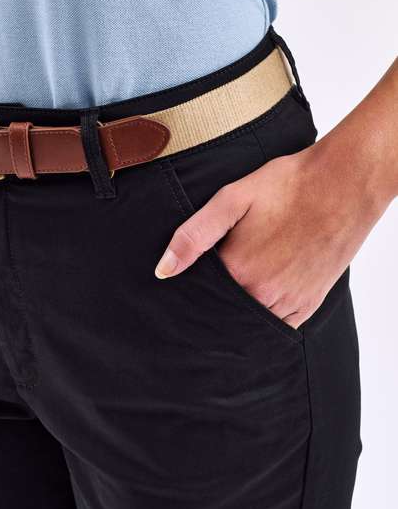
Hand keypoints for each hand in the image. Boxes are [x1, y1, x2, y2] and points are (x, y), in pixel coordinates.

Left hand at [155, 143, 387, 328]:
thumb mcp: (231, 199)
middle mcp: (263, 295)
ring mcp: (290, 302)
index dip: (191, 292)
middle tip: (214, 287)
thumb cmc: (288, 185)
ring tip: (237, 290)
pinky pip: (279, 326)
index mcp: (239, 272)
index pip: (202, 298)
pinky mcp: (310, 303)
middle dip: (214, 306)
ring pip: (251, 323)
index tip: (185, 289)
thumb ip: (194, 236)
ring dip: (240, 313)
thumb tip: (163, 271)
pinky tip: (259, 300)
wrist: (345, 182)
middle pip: (225, 314)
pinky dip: (266, 318)